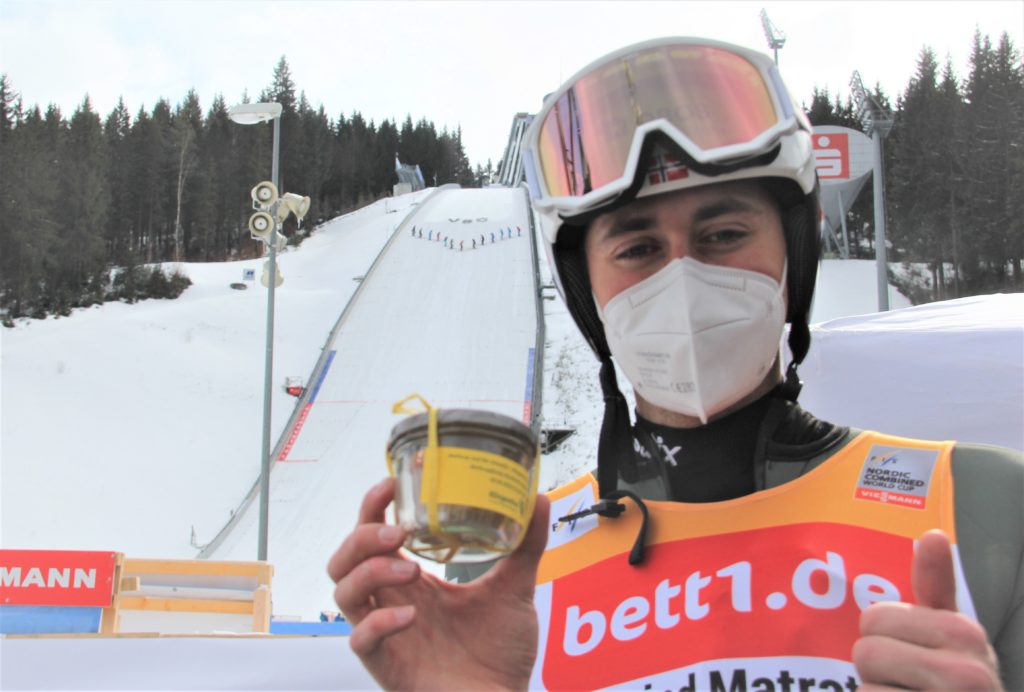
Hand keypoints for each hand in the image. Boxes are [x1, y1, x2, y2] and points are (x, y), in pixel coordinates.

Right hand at [327, 477, 550, 690]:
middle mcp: (391, 602)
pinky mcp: (388, 666)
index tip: (392, 484)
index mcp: (413, 581)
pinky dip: (379, 623)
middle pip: (343, 560)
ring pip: (344, 594)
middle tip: (398, 533)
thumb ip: (524, 545)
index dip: (373, 507)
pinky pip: (361, 641)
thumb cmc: (500, 653)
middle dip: (363, 537)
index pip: (374, 535)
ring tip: (410, 568)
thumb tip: (536, 498)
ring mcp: (386, 635)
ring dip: (369, 572)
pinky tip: (410, 615)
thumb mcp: (515, 588)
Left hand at [853, 529, 1001, 689]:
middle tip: (907, 684)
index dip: (881, 638)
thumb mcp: (956, 635)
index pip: (875, 619)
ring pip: (865, 689)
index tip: (911, 653)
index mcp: (964, 633)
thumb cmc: (961, 684)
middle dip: (876, 671)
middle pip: (866, 652)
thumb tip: (932, 535)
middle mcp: (966, 672)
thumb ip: (937, 586)